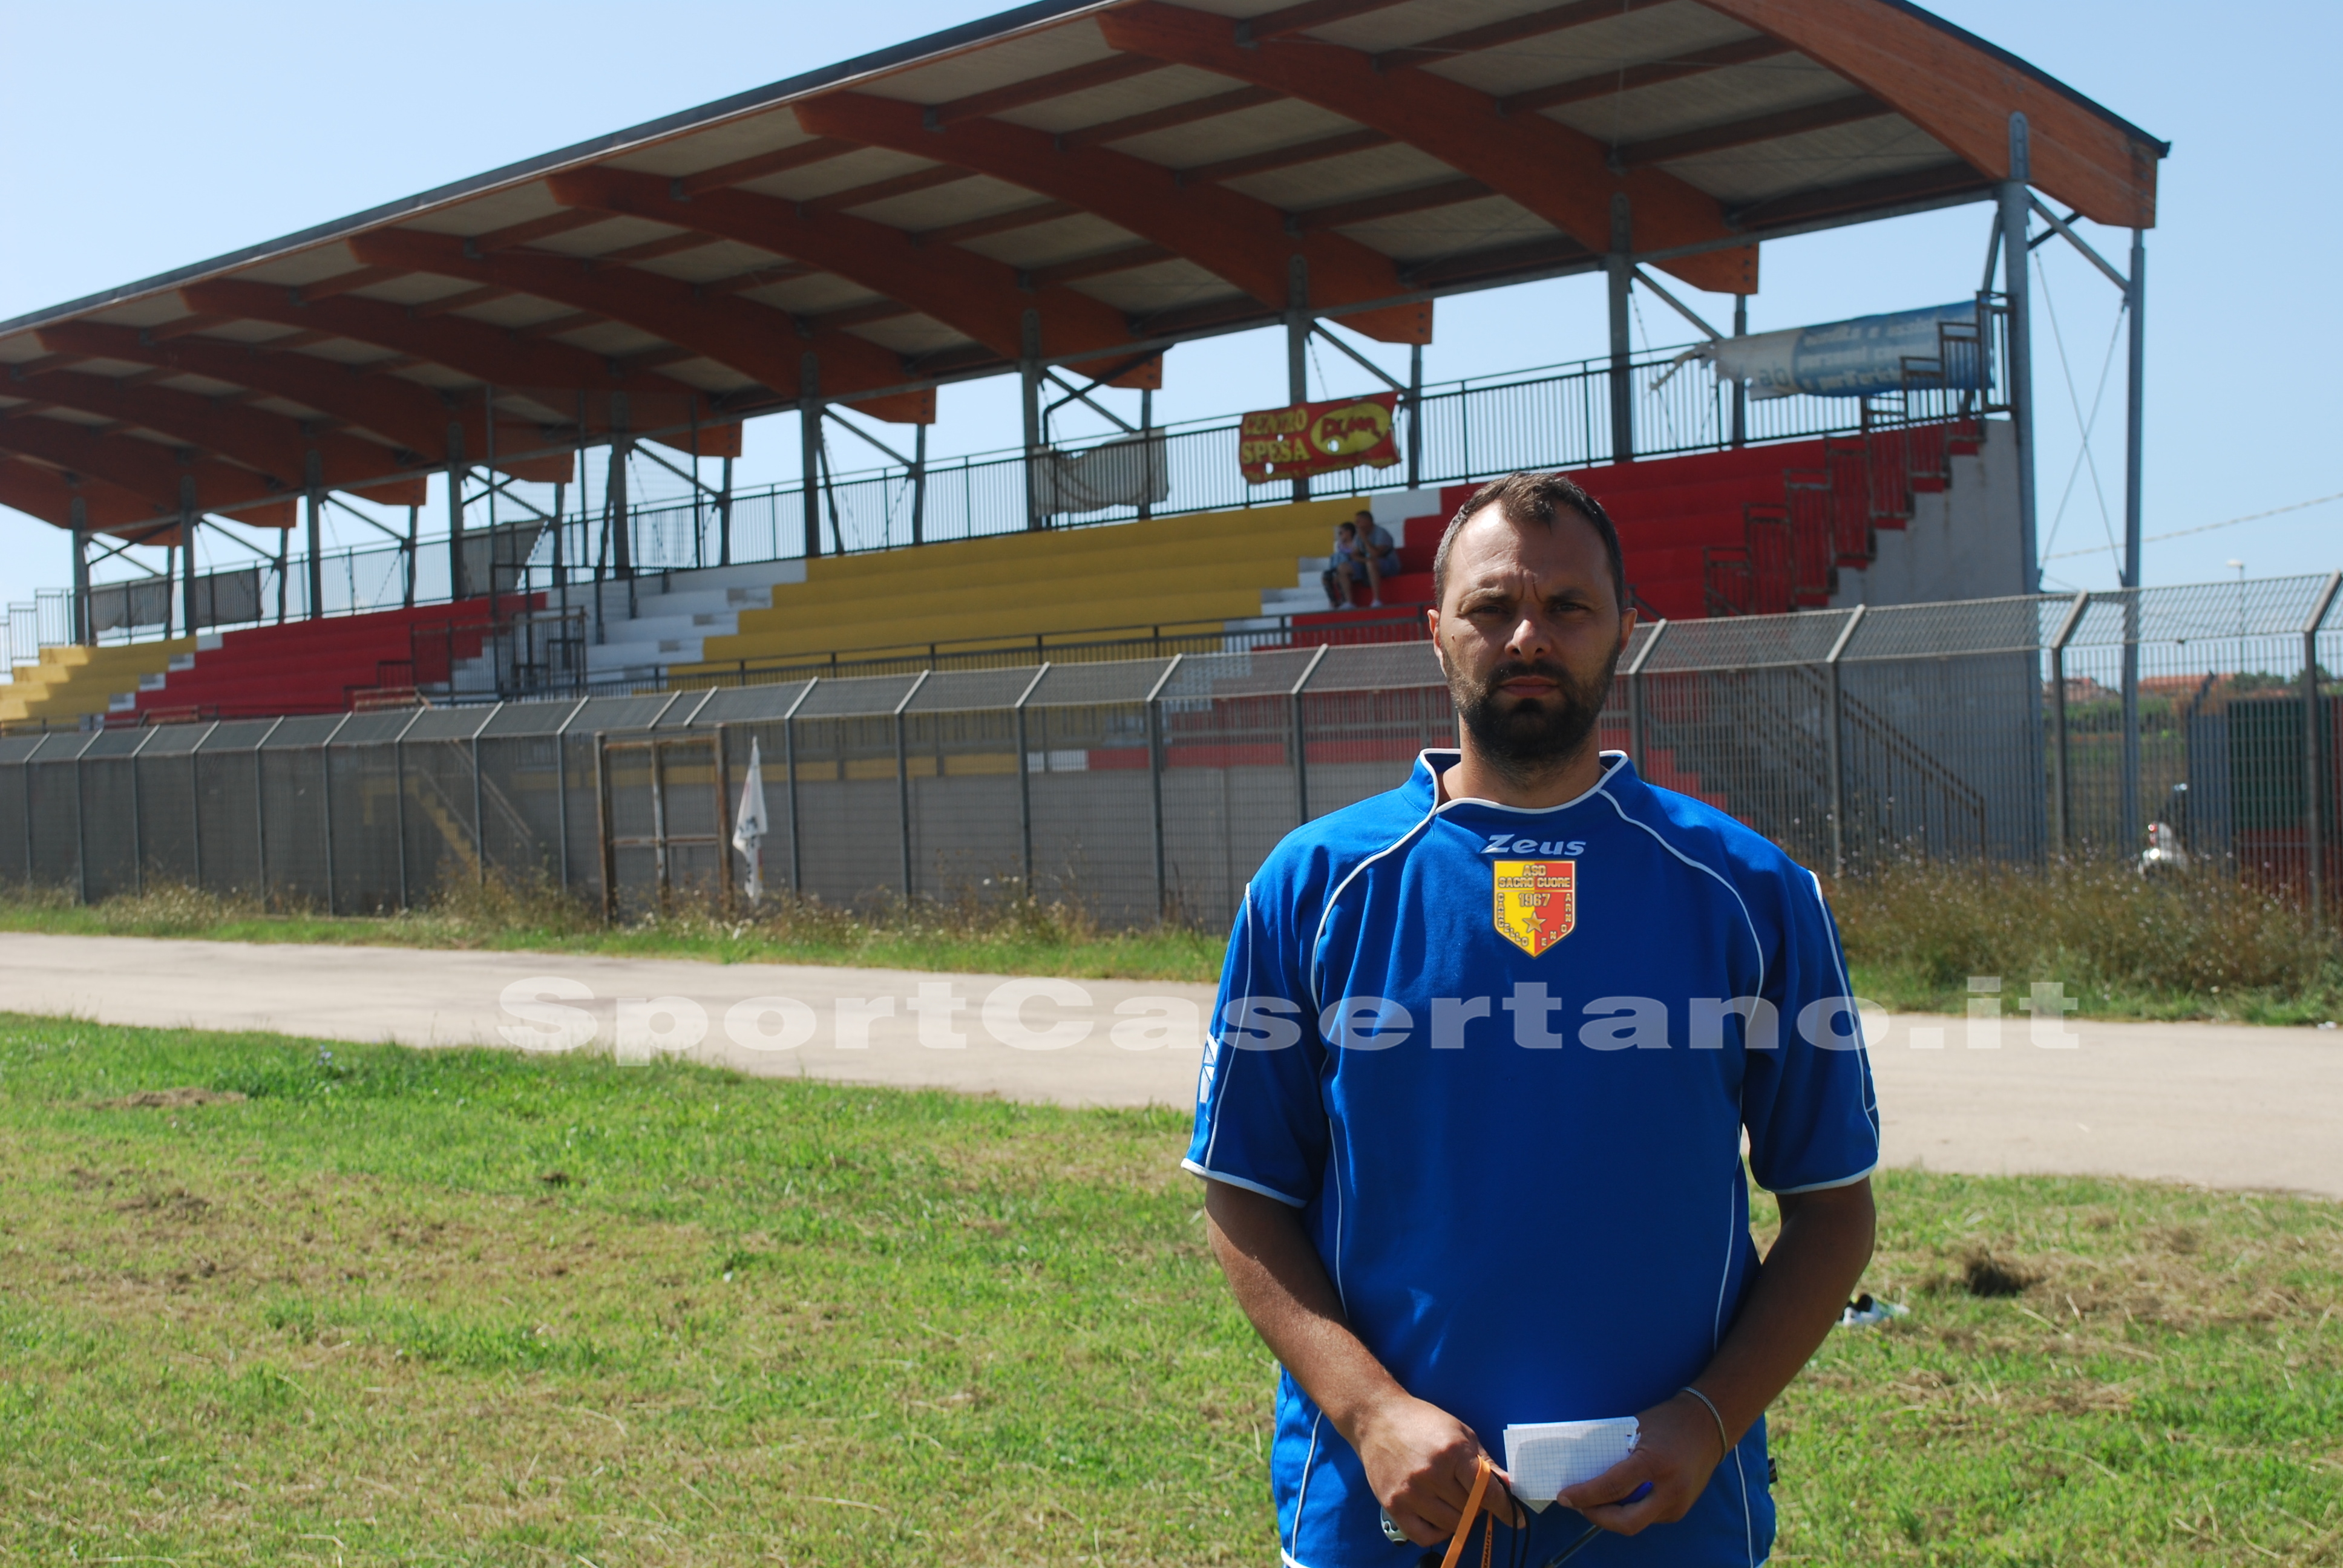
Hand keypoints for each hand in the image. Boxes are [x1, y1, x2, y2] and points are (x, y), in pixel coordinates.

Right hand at [1351, 1394, 1521, 1545]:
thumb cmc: (1423, 1422)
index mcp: (1452, 1451)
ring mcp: (1410, 1492)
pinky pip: (1423, 1536)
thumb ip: (1484, 1461)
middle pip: (1470, 1509)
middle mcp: (1431, 1473)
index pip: (1486, 1491)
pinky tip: (1438, 1518)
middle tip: (1471, 1494)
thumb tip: (1508, 1486)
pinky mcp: (1393, 1504)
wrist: (1377, 1418)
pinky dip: (1437, 1534)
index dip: (1504, 1508)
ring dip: (1459, 1518)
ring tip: (1452, 1500)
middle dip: (1477, 1505)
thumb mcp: (1460, 1432)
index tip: (1515, 1518)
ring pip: (1450, 1525)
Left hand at [1552, 1390, 1727, 1536]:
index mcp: (1655, 1463)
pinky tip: (1616, 1500)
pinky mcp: (1681, 1510)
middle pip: (1626, 1522)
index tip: (1564, 1497)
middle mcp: (1670, 1489)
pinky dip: (1629, 1511)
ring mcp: (1679, 1504)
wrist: (1709, 1426)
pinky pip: (1648, 1518)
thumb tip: (1582, 1467)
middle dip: (1597, 1517)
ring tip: (1592, 1501)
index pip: (1612, 1488)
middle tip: (1578, 1505)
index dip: (1584, 1496)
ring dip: (1611, 1516)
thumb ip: (1614, 1451)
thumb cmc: (1668, 1421)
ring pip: (1636, 1523)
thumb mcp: (1636, 1429)